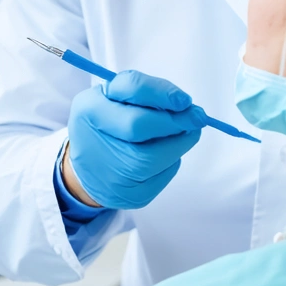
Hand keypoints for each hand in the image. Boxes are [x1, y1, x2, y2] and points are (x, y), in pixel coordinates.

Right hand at [65, 70, 206, 209]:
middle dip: (173, 120)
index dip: (162, 93)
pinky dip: (171, 159)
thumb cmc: (110, 124)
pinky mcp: (128, 195)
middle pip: (139, 125)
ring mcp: (109, 172)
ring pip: (154, 155)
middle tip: (196, 117)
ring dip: (178, 141)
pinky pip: (162, 174)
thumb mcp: (116, 98)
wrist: (89, 170)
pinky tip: (166, 154)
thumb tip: (187, 106)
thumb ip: (147, 92)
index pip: (130, 90)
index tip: (185, 99)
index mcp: (90, 107)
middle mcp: (93, 140)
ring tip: (184, 133)